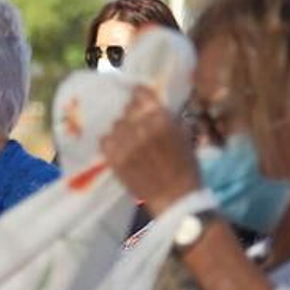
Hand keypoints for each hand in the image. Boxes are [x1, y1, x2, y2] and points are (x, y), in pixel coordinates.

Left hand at [100, 85, 201, 216]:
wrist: (174, 196)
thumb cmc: (185, 165)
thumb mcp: (184, 134)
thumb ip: (167, 117)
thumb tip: (153, 105)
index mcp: (160, 118)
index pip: (140, 94)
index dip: (139, 95)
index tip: (139, 97)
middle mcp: (140, 127)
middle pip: (127, 109)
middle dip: (133, 114)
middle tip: (137, 122)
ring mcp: (124, 143)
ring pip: (116, 124)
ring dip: (123, 129)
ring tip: (130, 138)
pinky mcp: (114, 158)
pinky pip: (105, 141)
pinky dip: (111, 142)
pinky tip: (120, 147)